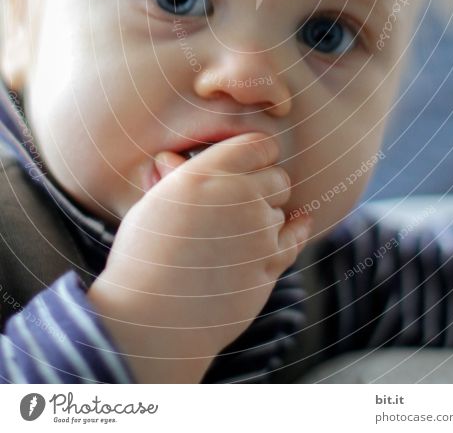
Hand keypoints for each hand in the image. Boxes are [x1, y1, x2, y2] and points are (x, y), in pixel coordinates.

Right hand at [87, 132, 312, 382]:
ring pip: (283, 209)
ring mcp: (259, 230)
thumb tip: (171, 159)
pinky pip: (295, 237)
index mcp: (205, 173)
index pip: (258, 144)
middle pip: (278, 176)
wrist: (150, 321)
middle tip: (241, 201)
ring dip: (268, 215)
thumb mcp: (151, 206)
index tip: (245, 166)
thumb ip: (173, 177)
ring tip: (238, 232)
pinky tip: (298, 224)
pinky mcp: (271, 263)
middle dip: (264, 185)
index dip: (255, 154)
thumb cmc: (141, 261)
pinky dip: (296, 230)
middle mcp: (238, 195)